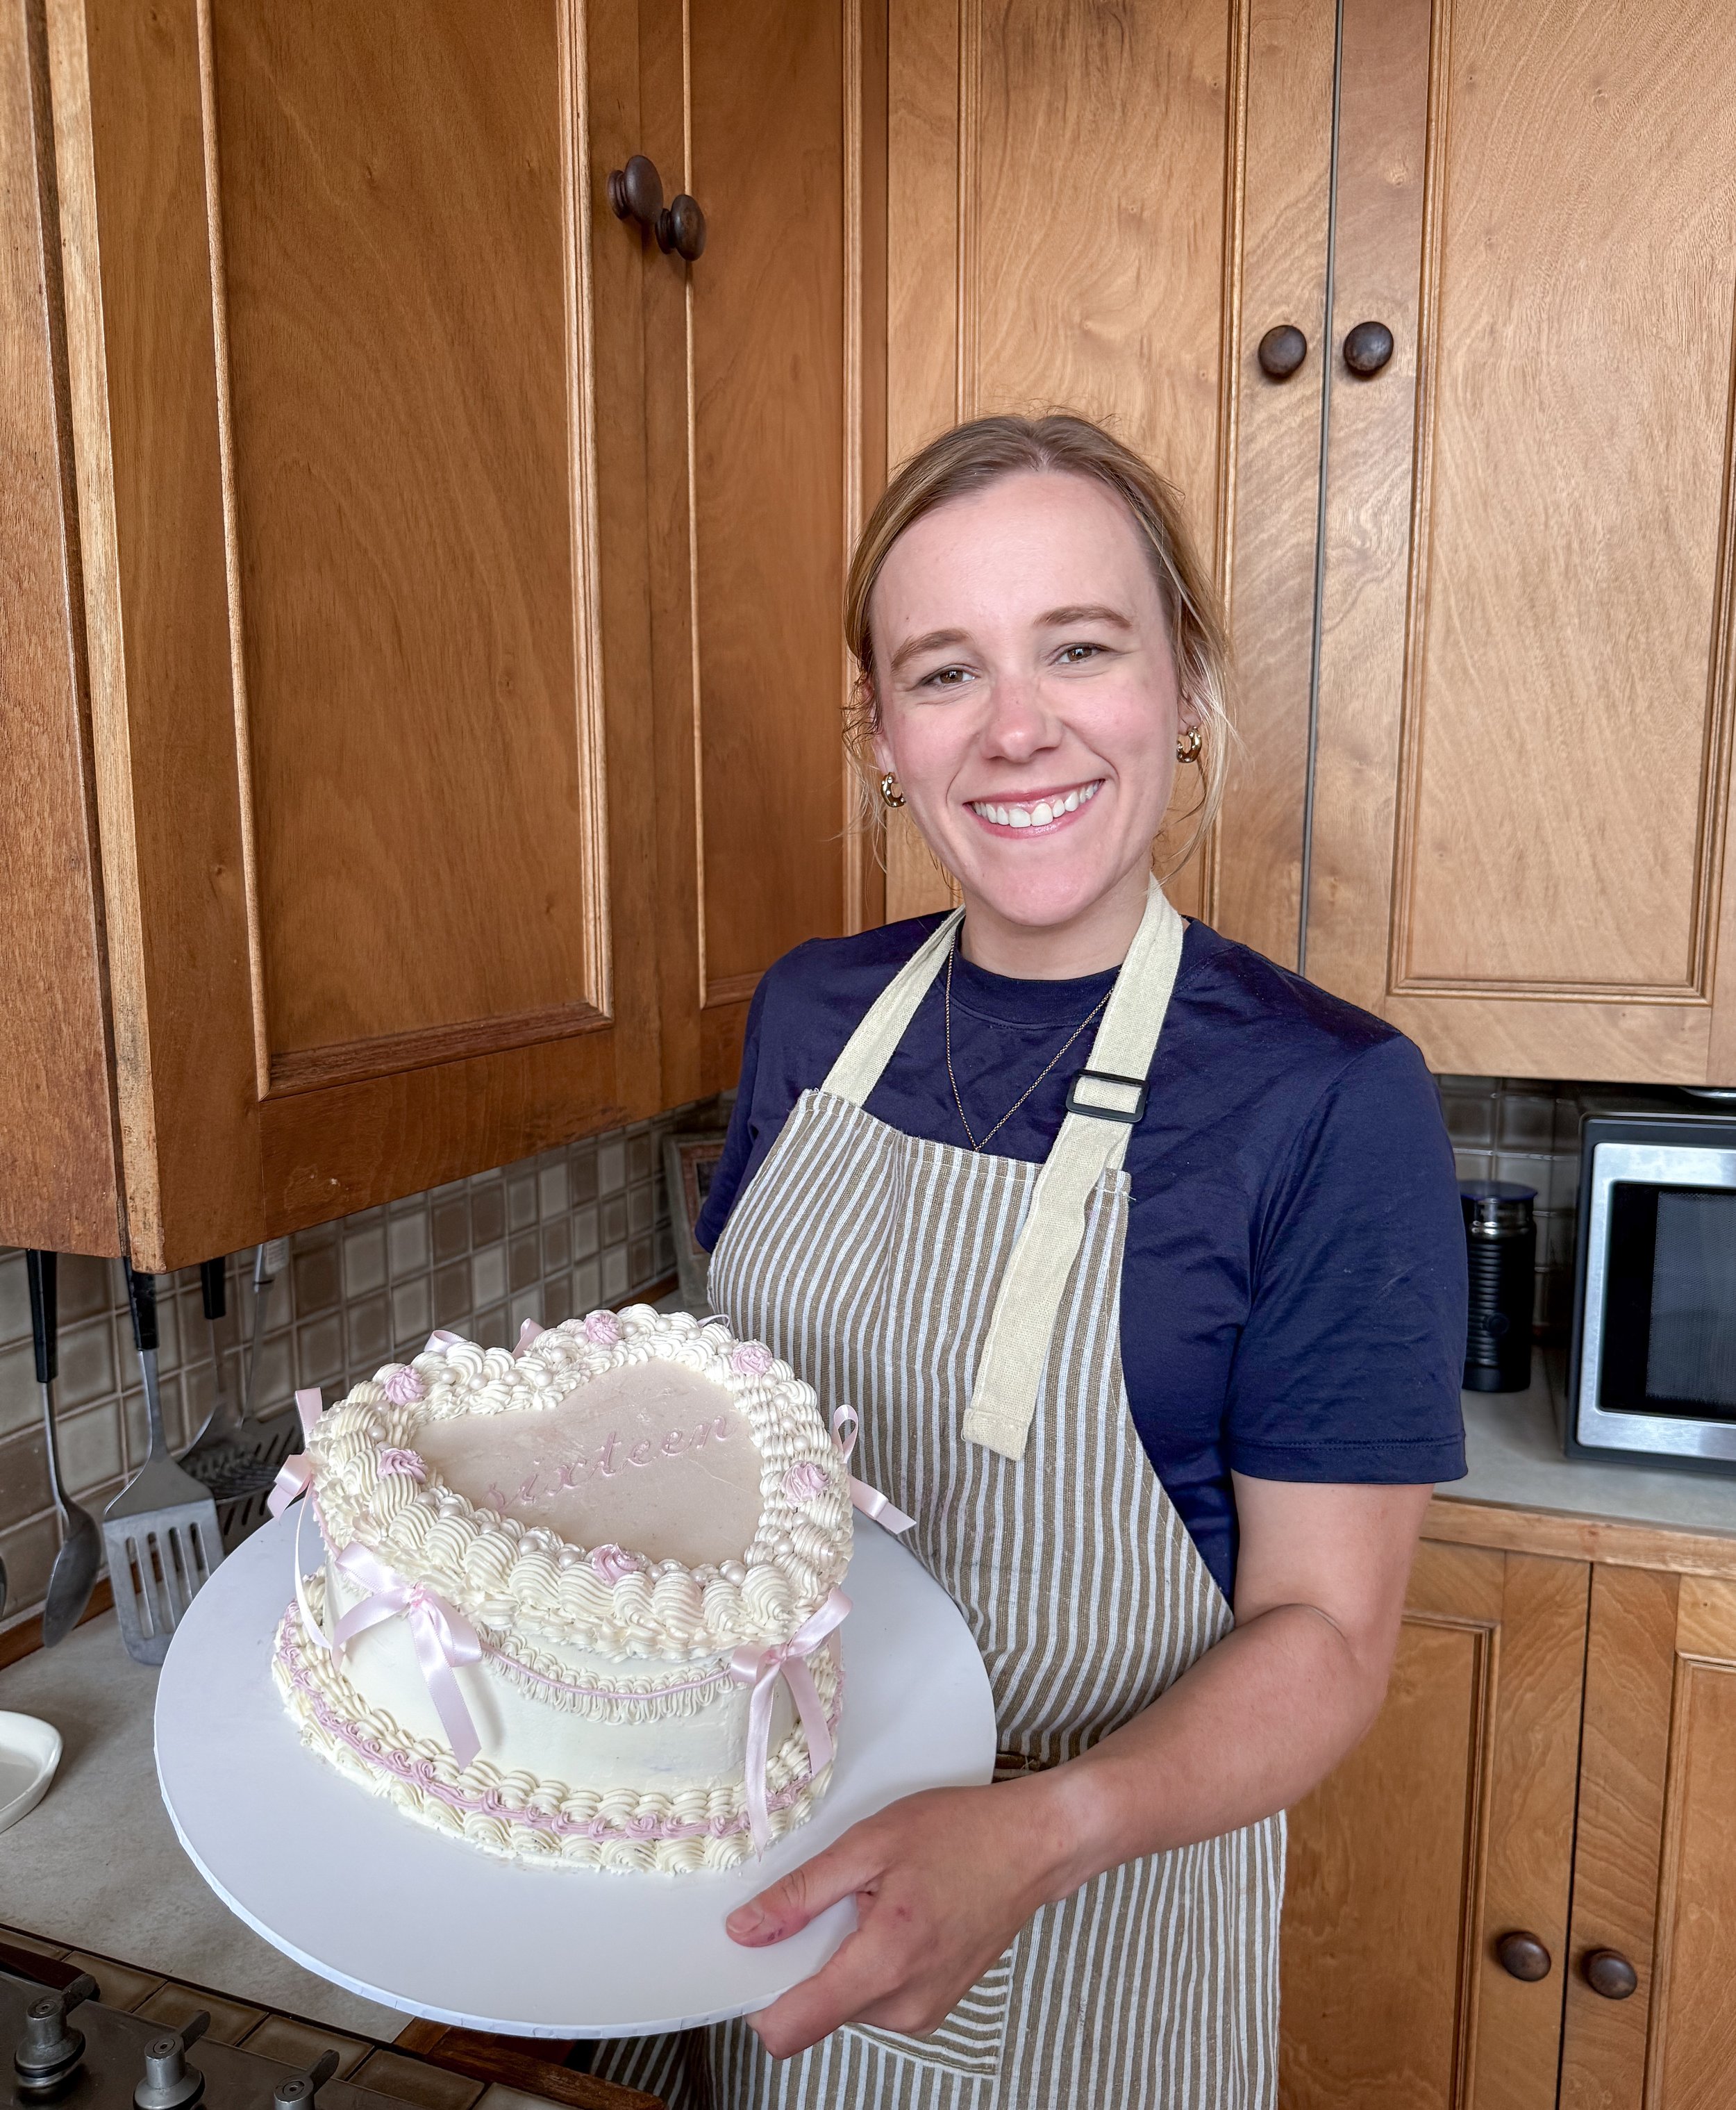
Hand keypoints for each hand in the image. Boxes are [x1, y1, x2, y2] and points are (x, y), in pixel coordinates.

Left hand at [726, 1781, 1062, 2057]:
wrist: (1034, 1846)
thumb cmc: (963, 1835)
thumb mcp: (870, 1843)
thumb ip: (802, 1893)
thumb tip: (746, 1929)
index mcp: (884, 1964)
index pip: (792, 2028)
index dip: (759, 1999)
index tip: (751, 1959)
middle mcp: (904, 2005)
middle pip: (815, 2011)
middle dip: (807, 1961)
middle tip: (831, 1902)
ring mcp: (923, 2012)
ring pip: (844, 2004)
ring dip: (841, 1959)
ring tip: (872, 1902)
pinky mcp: (933, 2007)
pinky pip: (875, 1998)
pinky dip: (868, 1962)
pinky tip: (892, 1916)